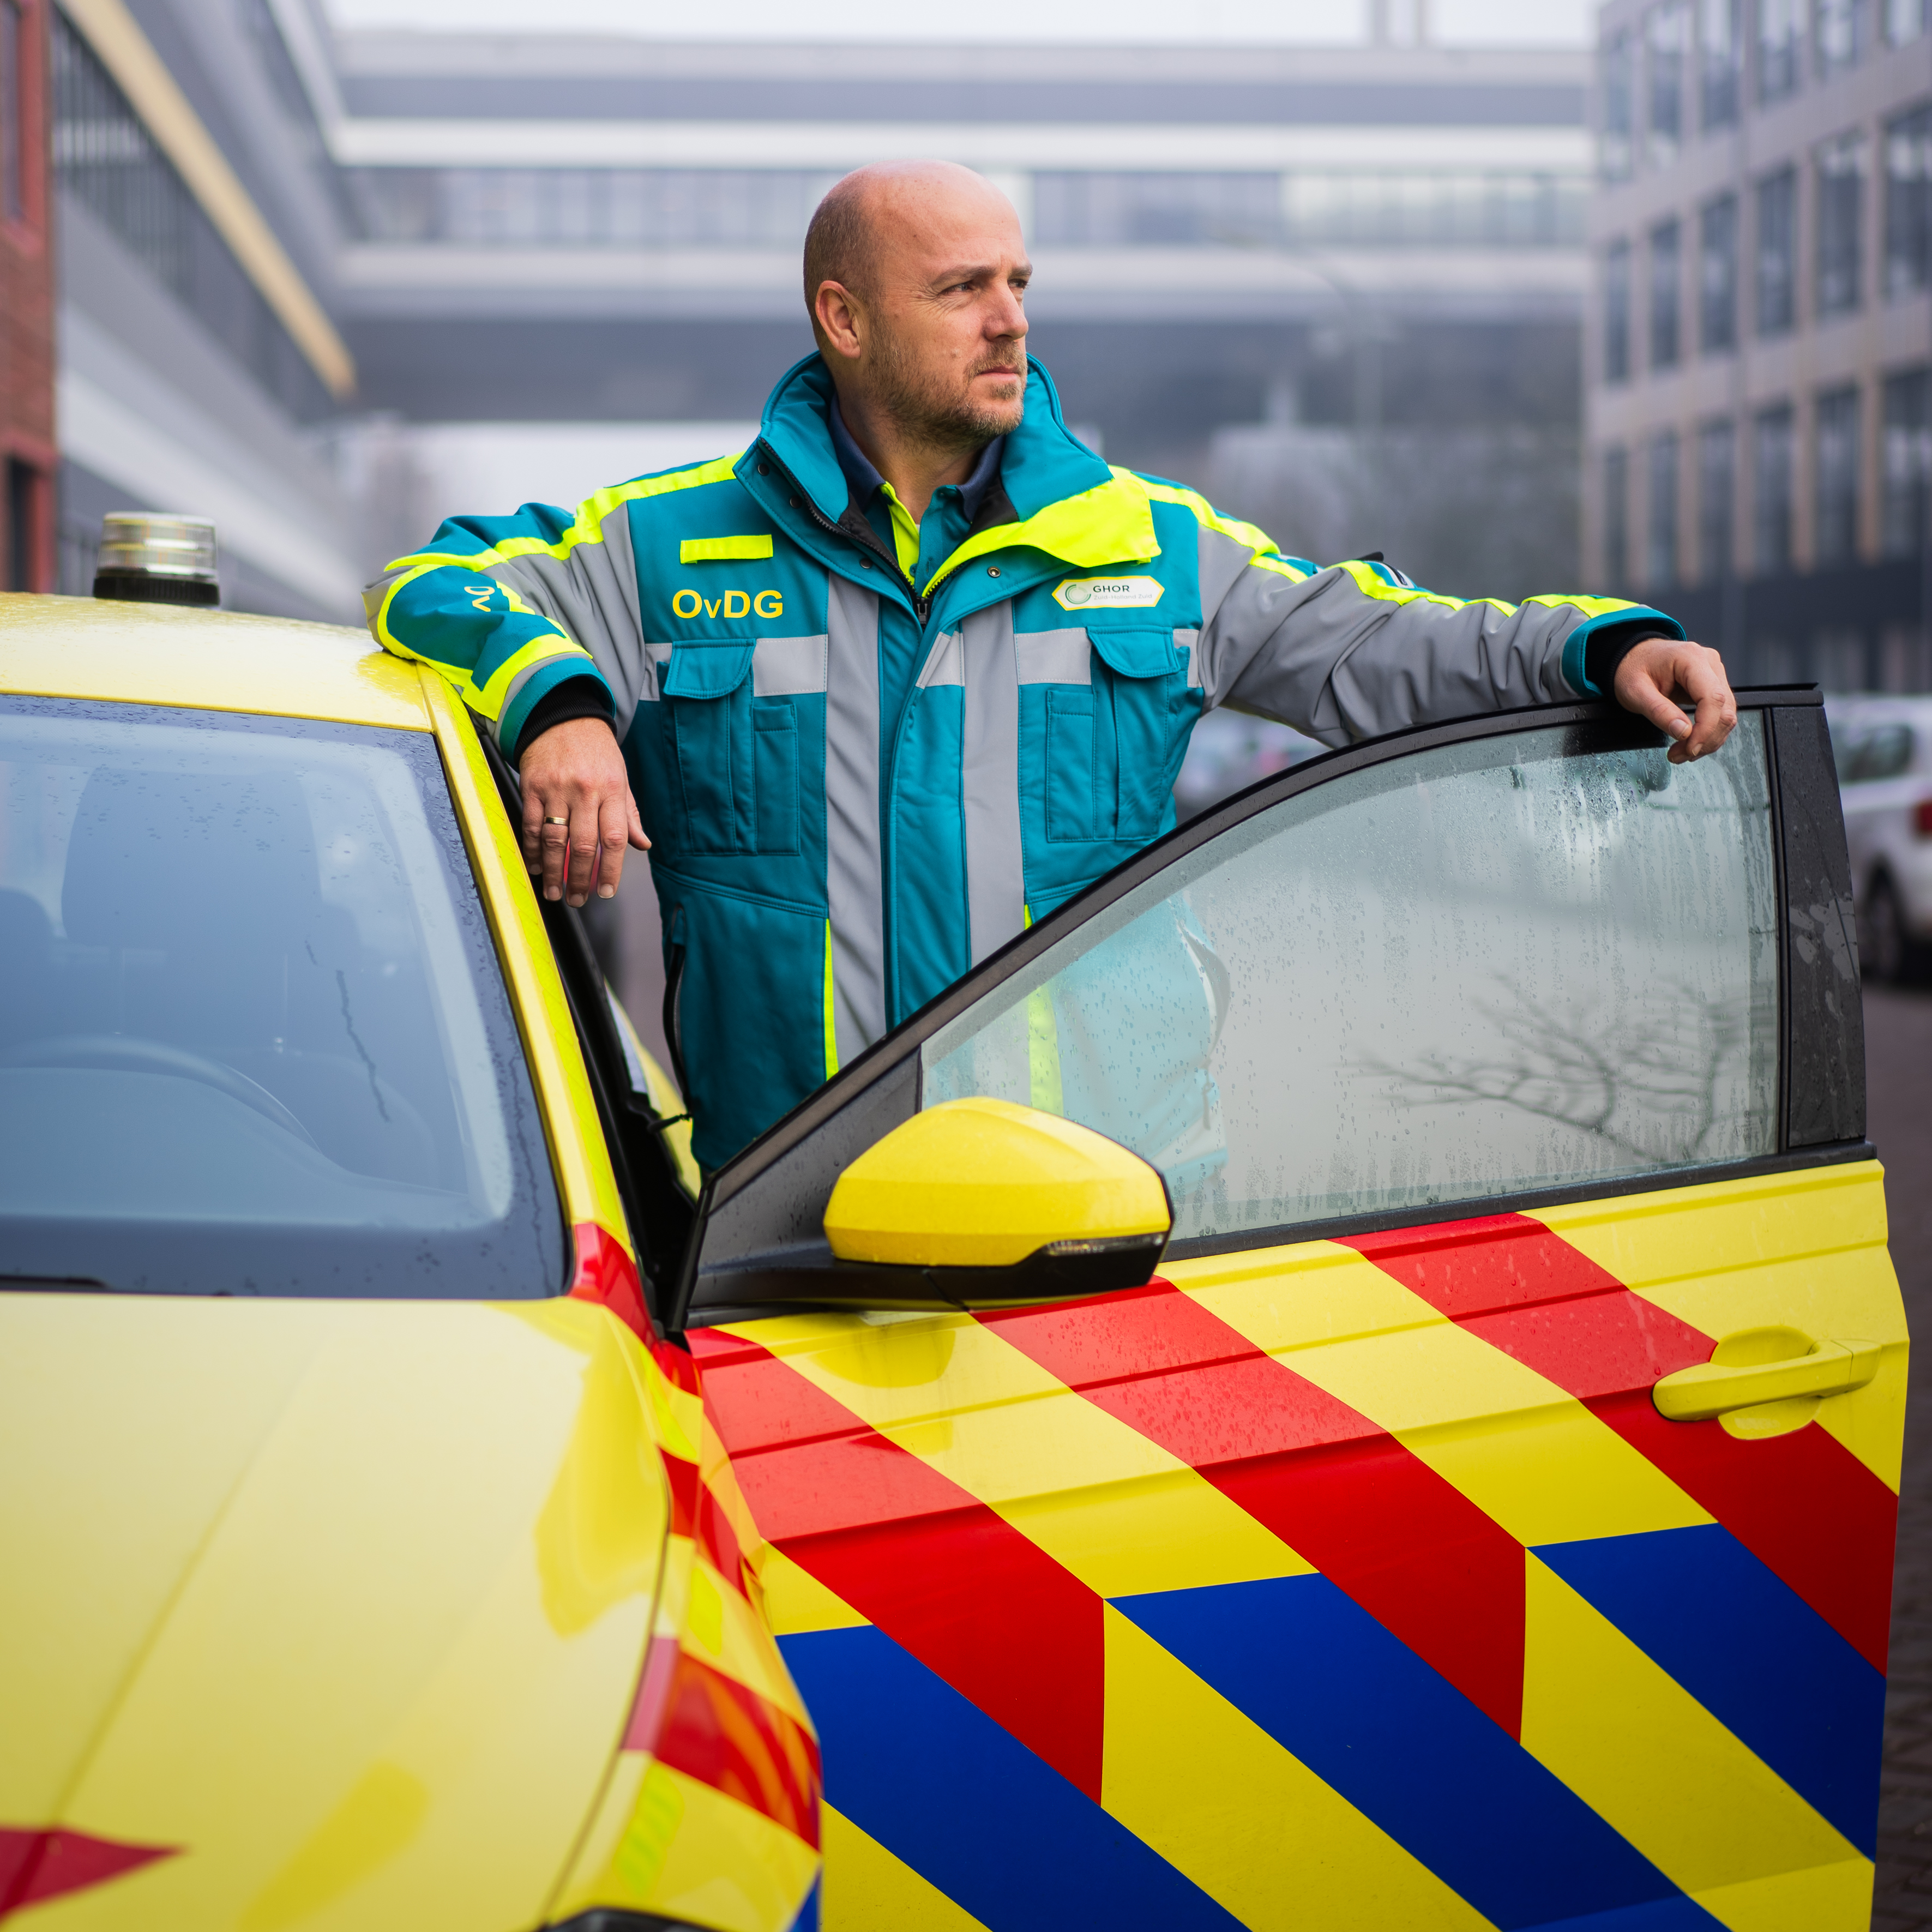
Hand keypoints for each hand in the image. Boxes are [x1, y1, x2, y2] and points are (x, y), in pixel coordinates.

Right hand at [518, 716, 648, 906]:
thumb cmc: (596, 751)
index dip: (611, 870)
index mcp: (612, 790)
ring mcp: (556, 788)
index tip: (606, 892)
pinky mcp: (532, 786)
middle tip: (577, 899)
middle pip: (582, 845)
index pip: (614, 839)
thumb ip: (629, 814)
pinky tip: (535, 865)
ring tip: (554, 891)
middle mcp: (585, 790)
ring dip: (553, 871)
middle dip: (579, 879)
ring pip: (553, 839)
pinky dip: (532, 849)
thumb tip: (643, 845)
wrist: (564, 717)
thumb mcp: (621, 778)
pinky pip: (530, 824)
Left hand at [1613, 637, 1737, 763]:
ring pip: (1726, 714)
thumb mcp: (1635, 692)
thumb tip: (1683, 733)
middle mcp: (1709, 663)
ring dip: (1708, 739)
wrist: (1633, 657)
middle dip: (1705, 739)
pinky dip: (1708, 732)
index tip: (1689, 748)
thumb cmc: (1632, 669)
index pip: (1712, 698)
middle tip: (1680, 756)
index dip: (1705, 729)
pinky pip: (1719, 713)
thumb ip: (1659, 711)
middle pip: (1724, 709)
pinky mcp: (1713, 685)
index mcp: (1691, 658)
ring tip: (1682, 753)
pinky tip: (1690, 743)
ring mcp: (1714, 673)